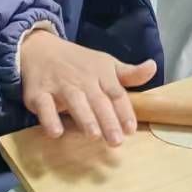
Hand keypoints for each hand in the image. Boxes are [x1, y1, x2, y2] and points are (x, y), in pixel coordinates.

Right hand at [19, 29, 156, 145]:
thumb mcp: (106, 65)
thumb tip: (153, 68)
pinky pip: (44, 107)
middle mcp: (82, 80)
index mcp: (102, 73)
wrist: (40, 49)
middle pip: (98, 101)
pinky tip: (56, 132)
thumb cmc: (80, 63)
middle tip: (116, 141)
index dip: (124, 111)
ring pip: (74, 102)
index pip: (116, 93)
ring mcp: (60, 86)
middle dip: (108, 121)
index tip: (130, 129)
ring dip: (84, 118)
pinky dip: (49, 119)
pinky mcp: (38, 93)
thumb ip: (129, 74)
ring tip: (93, 135)